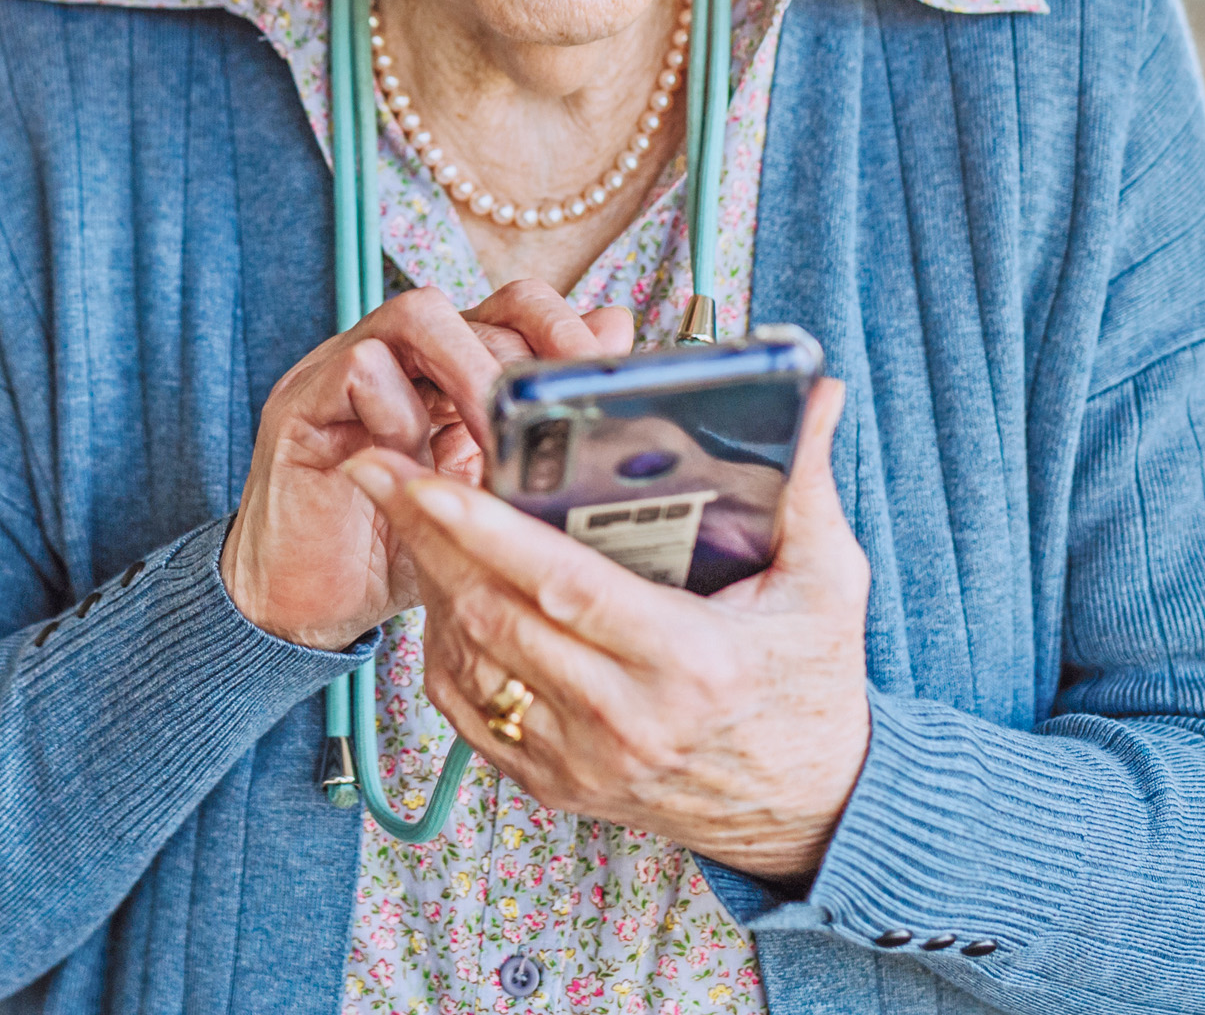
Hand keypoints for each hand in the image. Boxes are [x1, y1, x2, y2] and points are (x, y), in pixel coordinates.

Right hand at [223, 283, 632, 649]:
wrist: (302, 607)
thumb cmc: (399, 551)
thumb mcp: (486, 498)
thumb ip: (537, 434)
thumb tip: (611, 351)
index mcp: (440, 372)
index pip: (509, 307)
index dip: (561, 328)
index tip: (600, 378)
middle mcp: (391, 357)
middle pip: (471, 304)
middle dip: (526, 355)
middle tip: (555, 416)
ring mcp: (339, 372)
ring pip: (417, 315)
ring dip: (473, 372)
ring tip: (499, 439)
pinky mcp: (300, 406)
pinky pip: (359, 368)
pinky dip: (404, 412)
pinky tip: (420, 470)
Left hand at [347, 379, 870, 880]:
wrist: (812, 813)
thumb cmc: (815, 685)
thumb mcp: (828, 585)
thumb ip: (808, 486)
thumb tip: (816, 390)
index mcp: (690, 661)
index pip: (565, 584)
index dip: (486, 529)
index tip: (426, 475)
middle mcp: (627, 719)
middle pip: (495, 614)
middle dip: (427, 534)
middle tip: (376, 465)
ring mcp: (584, 761)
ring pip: (471, 658)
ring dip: (431, 582)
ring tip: (403, 512)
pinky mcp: (556, 786)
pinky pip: (471, 708)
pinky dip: (447, 644)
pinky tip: (443, 589)